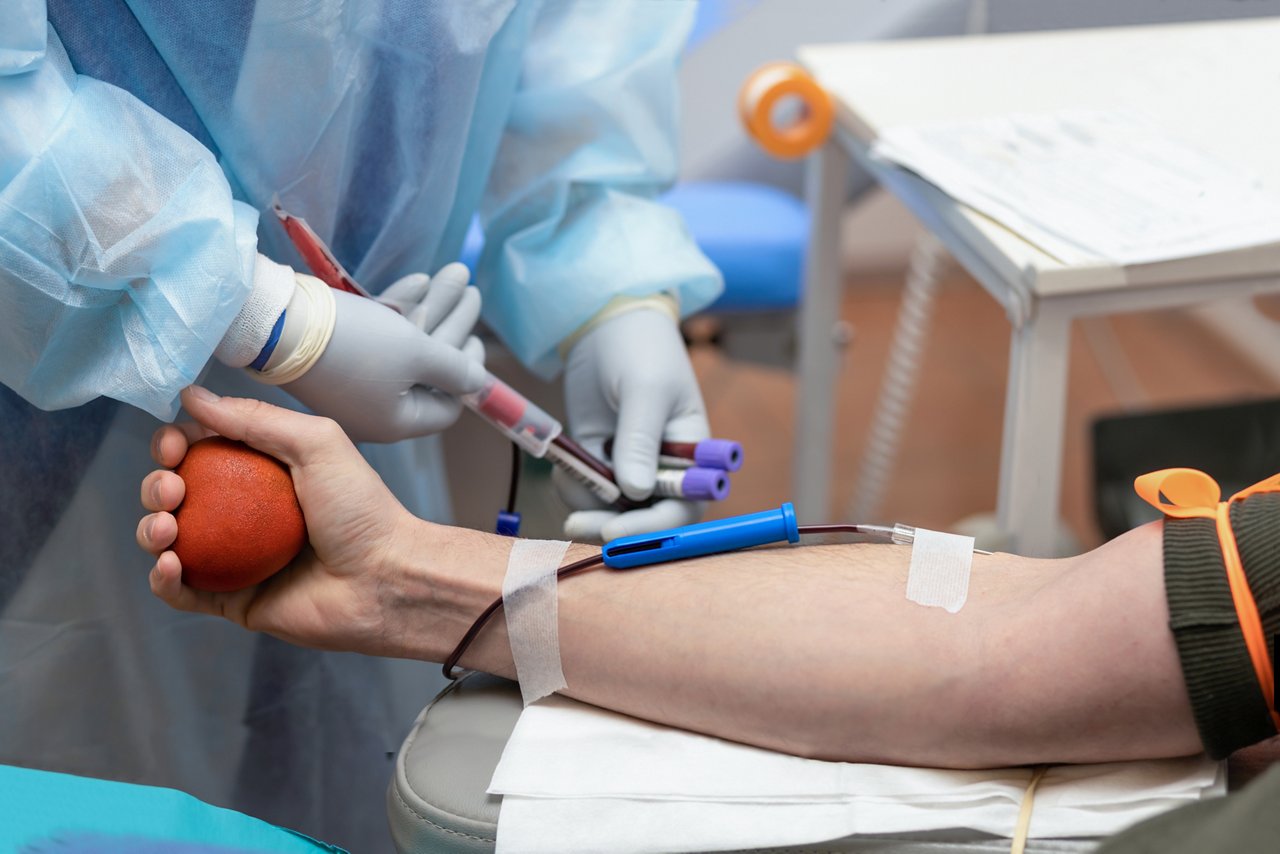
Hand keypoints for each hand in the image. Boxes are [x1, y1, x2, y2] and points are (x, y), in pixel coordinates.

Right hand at [136, 386, 436, 655]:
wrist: (385, 579)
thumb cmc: (360, 509)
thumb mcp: (315, 443)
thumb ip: (254, 417)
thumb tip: (192, 396)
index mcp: (262, 474)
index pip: (201, 452)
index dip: (175, 445)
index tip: (173, 445)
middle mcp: (244, 514)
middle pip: (176, 495)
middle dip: (157, 486)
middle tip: (173, 490)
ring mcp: (236, 558)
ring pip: (169, 542)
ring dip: (150, 529)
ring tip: (167, 527)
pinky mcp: (234, 601)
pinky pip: (182, 592)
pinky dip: (162, 579)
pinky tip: (168, 563)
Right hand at [282, 263, 485, 442]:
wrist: (277, 323)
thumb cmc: (357, 344)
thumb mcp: (418, 354)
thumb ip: (455, 368)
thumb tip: (480, 383)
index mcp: (396, 421)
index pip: (446, 406)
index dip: (467, 373)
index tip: (475, 340)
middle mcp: (374, 407)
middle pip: (427, 370)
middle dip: (452, 326)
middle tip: (472, 291)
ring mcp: (352, 381)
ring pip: (403, 346)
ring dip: (431, 309)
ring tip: (456, 272)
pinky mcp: (334, 354)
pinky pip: (376, 336)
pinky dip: (398, 310)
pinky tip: (418, 281)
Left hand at [558, 308, 709, 541]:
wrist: (604, 324)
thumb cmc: (641, 349)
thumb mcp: (645, 391)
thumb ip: (640, 441)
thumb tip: (636, 492)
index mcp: (694, 454)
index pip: (685, 506)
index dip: (654, 526)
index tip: (614, 530)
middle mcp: (665, 467)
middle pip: (646, 518)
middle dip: (611, 526)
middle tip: (575, 524)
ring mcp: (630, 466)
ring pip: (611, 509)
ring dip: (585, 504)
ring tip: (566, 473)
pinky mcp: (600, 459)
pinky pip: (587, 491)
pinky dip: (572, 487)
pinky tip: (563, 467)